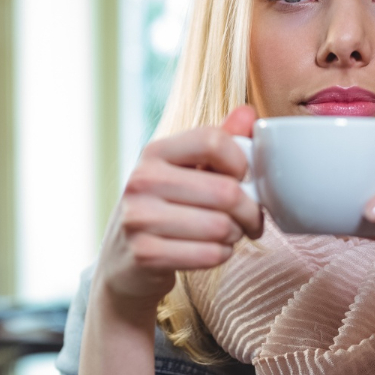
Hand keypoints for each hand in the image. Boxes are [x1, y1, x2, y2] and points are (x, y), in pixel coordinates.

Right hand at [95, 106, 263, 317]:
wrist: (123, 260)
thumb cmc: (163, 209)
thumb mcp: (184, 170)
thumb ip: (217, 143)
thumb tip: (248, 113)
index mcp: (154, 152)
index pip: (213, 140)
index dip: (241, 161)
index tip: (244, 178)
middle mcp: (142, 181)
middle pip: (226, 191)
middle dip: (250, 210)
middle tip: (250, 219)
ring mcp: (139, 219)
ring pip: (222, 226)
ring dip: (236, 235)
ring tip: (229, 234)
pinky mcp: (146, 255)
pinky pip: (209, 255)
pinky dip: (222, 255)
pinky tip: (214, 250)